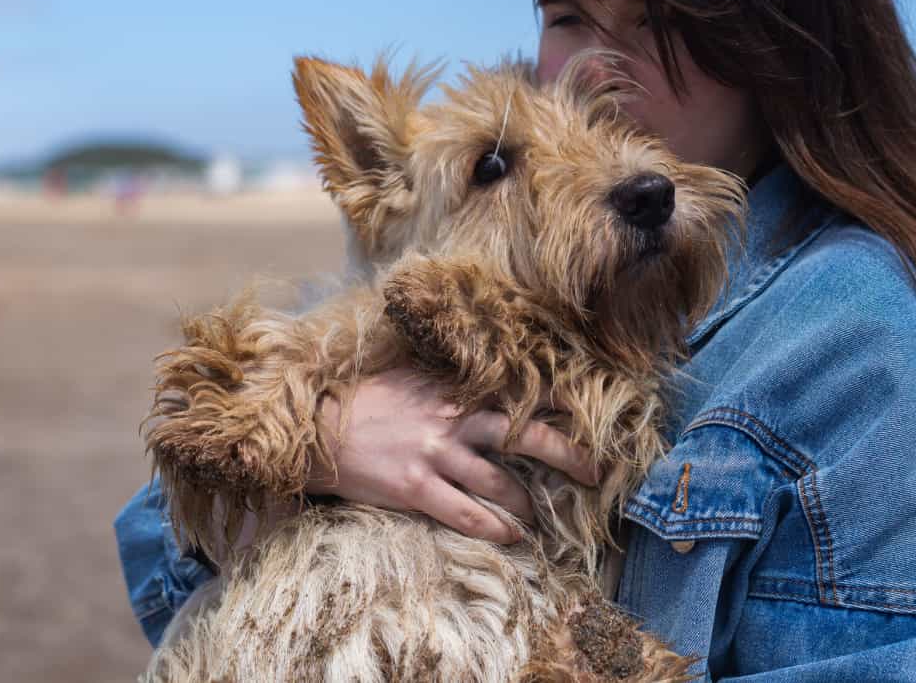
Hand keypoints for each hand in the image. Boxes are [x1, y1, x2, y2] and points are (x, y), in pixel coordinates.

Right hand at [309, 368, 596, 543]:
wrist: (318, 429)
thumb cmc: (366, 401)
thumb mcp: (413, 379)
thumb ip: (451, 385)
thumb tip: (485, 386)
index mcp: (456, 390)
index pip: (521, 390)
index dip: (561, 400)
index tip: (593, 409)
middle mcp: (454, 419)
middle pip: (527, 434)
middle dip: (568, 454)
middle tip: (596, 472)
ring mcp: (436, 454)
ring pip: (502, 484)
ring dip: (526, 504)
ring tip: (537, 516)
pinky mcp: (417, 487)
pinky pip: (468, 515)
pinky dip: (496, 529)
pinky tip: (512, 537)